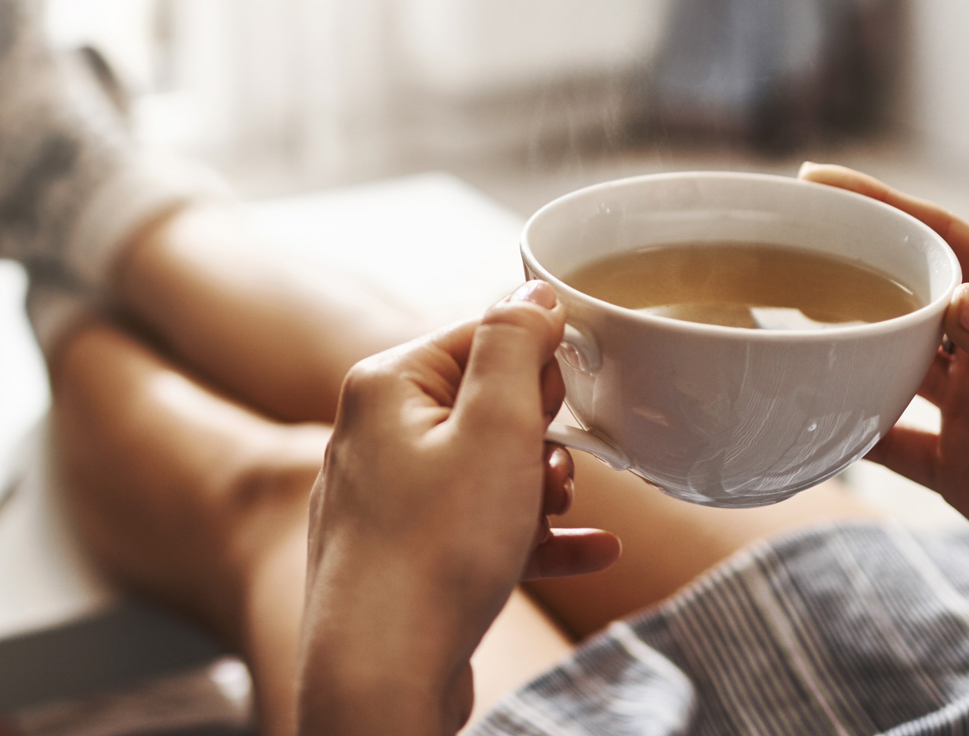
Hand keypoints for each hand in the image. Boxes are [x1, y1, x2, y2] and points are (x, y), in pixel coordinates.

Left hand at [297, 280, 619, 735]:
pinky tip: (592, 552)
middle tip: (555, 470)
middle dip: (538, 435)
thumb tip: (532, 292)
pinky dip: (530, 536)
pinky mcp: (404, 554)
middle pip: (484, 404)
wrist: (380, 676)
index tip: (565, 404)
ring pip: (485, 469)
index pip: (479, 337)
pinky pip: (478, 527)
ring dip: (538, 488)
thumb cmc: (435, 550)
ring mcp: (385, 498)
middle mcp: (375, 434)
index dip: (536, 367)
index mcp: (387, 385)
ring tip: (560, 512)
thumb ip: (515, 345)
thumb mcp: (495, 427)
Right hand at [800, 163, 968, 589]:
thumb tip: (959, 303)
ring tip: (779, 327)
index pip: (948, 241)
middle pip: (906, 299)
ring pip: (887, 365)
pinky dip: (844, 434)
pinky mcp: (959, 468)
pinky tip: (799, 421)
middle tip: (781, 255)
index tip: (820, 183)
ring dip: (839, 349)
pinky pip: (887, 444)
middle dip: (848, 273)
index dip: (884, 208)